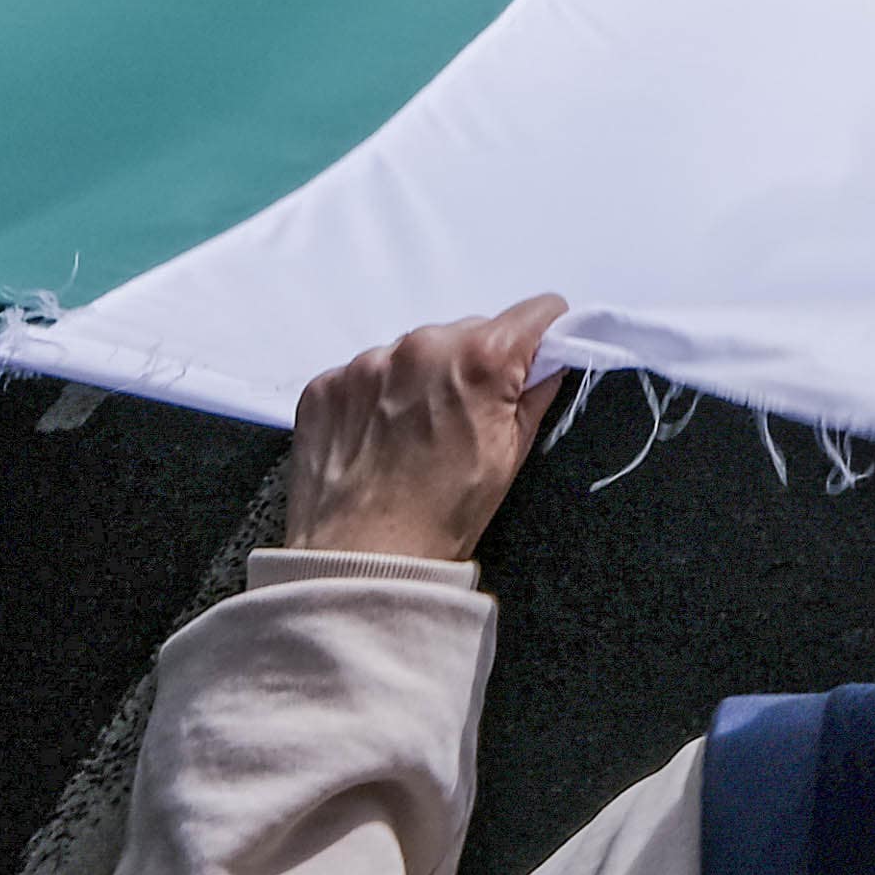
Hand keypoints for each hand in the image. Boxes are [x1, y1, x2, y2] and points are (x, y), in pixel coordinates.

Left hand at [281, 295, 572, 562]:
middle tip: (463, 419)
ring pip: (415, 351)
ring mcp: (367, 362)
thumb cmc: (442, 518)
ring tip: (412, 435)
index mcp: (480, 358)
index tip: (532, 365)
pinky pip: (365, 372)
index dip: (542, 339)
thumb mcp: (510, 459)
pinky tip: (376, 440)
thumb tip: (547, 363)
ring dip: (421, 378)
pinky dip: (375, 397)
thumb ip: (535, 396)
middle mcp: (422, 345)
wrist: (359, 563)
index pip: (535, 311)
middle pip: (470, 331)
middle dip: (474, 365)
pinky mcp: (327, 383)